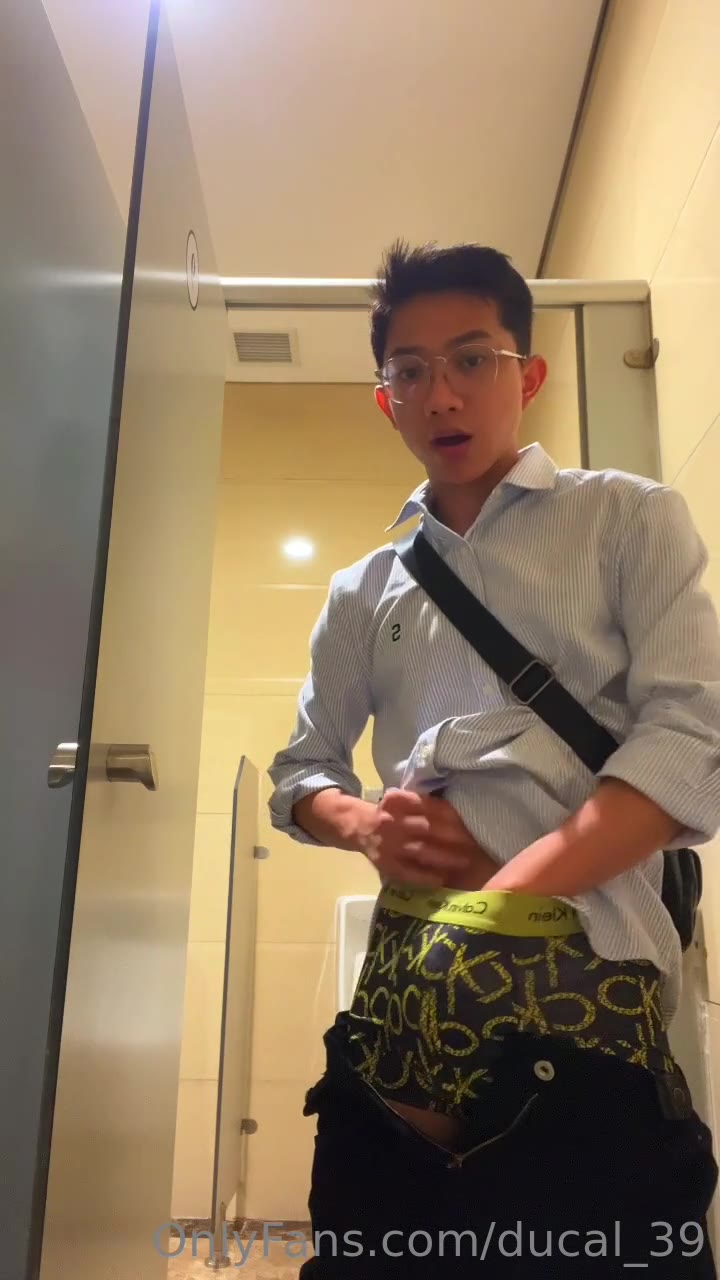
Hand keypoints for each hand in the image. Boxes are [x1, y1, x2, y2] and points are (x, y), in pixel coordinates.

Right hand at [362, 788, 495, 888]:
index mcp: (397, 802)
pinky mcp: (385, 864)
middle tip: (474, 845)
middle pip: (427, 828)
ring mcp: (387, 845)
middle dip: (452, 838)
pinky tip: (442, 879)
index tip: (469, 824)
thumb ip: (424, 804)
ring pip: (419, 851)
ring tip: (465, 862)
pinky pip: (407, 873)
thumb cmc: (390, 813)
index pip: (427, 806)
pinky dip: (425, 877)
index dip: (450, 816)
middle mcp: (392, 822)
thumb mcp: (402, 800)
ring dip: (444, 857)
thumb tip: (460, 813)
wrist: (356, 825)